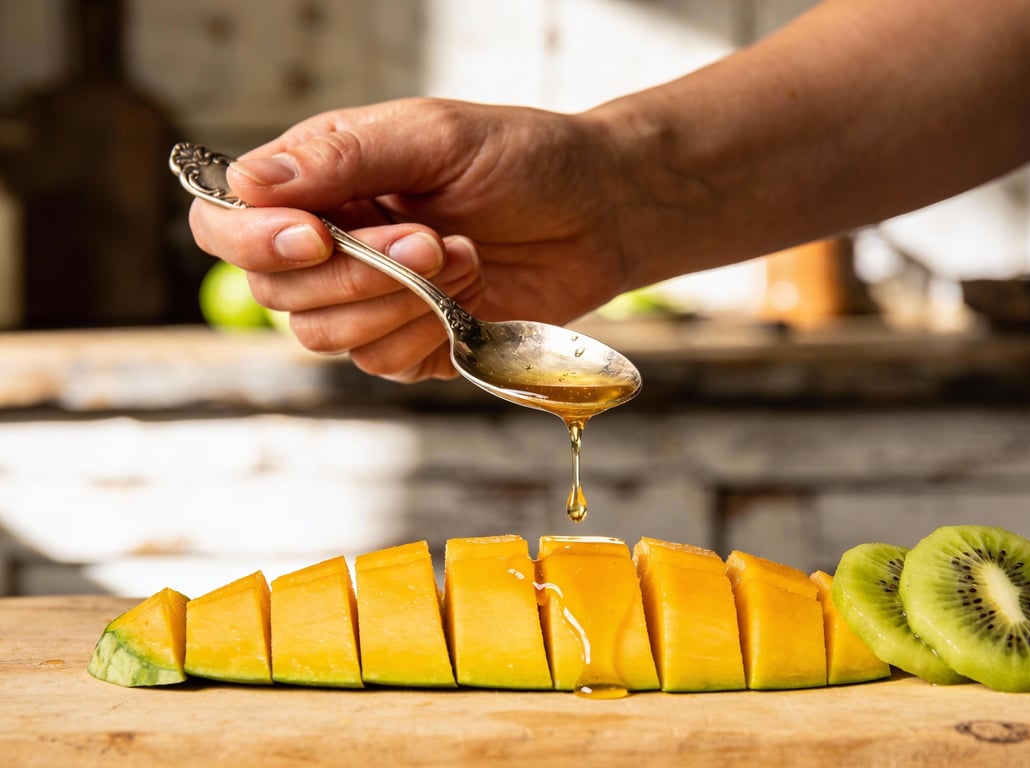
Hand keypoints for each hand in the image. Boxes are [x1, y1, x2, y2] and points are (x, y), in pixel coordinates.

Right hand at [187, 98, 633, 381]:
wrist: (600, 212)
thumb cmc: (521, 158)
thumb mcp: (433, 137)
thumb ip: (341, 157)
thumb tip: (245, 183)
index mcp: (319, 184)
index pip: (228, 225)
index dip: (253, 241)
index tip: (316, 235)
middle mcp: (330, 246)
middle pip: (276, 292)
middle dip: (356, 273)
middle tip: (432, 238)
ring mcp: (369, 302)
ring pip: (324, 337)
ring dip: (396, 302)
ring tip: (463, 254)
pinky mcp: (411, 345)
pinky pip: (381, 363)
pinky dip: (424, 333)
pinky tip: (469, 292)